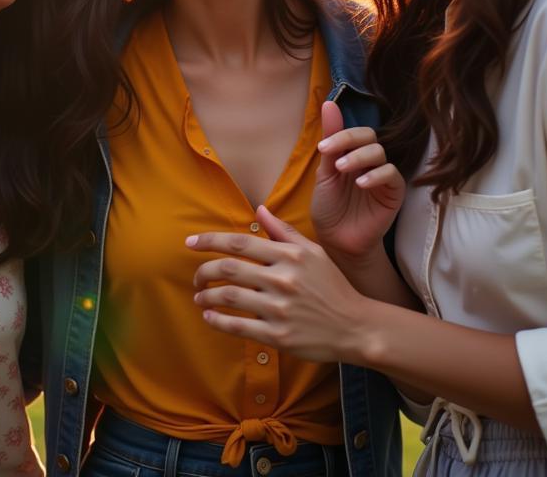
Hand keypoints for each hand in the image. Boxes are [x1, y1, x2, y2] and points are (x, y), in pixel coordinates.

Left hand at [187, 205, 368, 362]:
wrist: (356, 326)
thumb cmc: (332, 286)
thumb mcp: (312, 252)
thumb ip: (283, 231)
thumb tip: (259, 209)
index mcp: (289, 256)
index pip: (239, 243)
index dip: (209, 241)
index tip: (190, 243)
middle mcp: (283, 279)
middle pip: (229, 269)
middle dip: (204, 271)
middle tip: (196, 277)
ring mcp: (280, 309)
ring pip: (229, 297)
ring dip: (207, 296)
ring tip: (200, 296)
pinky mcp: (279, 336)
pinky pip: (238, 327)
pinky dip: (218, 321)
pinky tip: (209, 316)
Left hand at [311, 102, 403, 261]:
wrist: (337, 240)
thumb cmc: (329, 207)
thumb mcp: (325, 173)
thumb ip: (330, 142)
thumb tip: (329, 103)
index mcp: (351, 154)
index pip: (354, 132)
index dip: (339, 134)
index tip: (322, 149)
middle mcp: (369, 161)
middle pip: (369, 136)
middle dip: (350, 141)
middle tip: (334, 159)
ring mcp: (383, 176)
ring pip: (379, 152)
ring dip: (360, 158)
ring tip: (343, 170)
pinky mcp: (394, 192)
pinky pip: (392, 174)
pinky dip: (376, 175)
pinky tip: (361, 184)